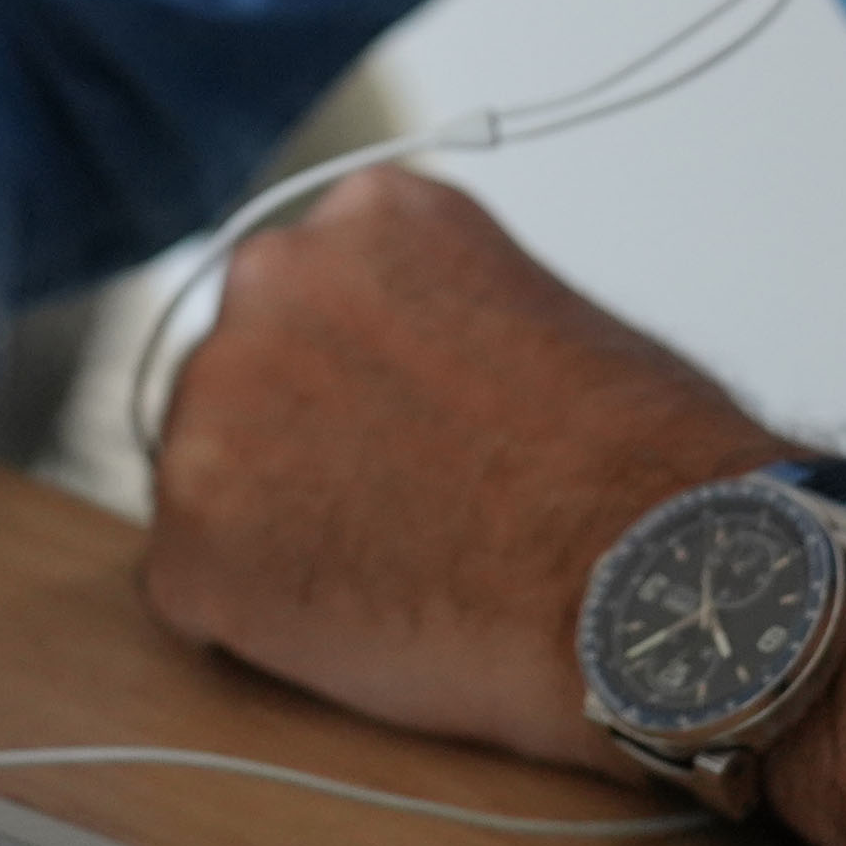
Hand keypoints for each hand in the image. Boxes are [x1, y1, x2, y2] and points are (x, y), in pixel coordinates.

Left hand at [140, 164, 787, 774]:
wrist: (656, 586)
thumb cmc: (643, 471)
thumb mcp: (541, 312)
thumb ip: (435, 316)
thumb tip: (403, 372)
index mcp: (366, 216)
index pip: (318, 299)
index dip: (365, 387)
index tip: (416, 438)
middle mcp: (269, 282)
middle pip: (250, 378)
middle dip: (306, 446)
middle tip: (406, 516)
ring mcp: (213, 411)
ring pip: (217, 480)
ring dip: (281, 529)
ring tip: (405, 575)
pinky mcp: (189, 547)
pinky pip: (202, 591)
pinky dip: (267, 622)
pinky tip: (370, 629)